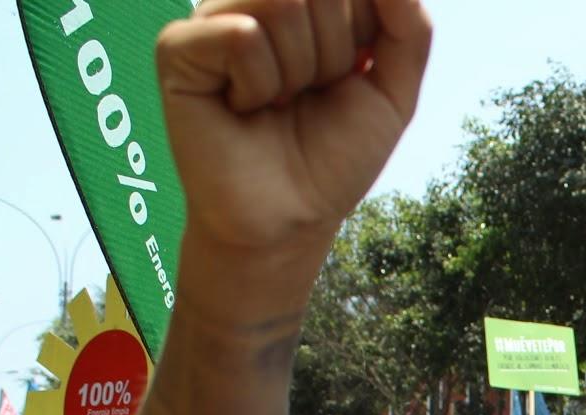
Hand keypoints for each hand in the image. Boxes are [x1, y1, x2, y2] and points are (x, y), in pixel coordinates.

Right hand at [156, 0, 433, 260]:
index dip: (361, 33)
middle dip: (333, 54)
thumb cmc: (333, 156)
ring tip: (275, 104)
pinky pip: (242, 36)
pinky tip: (242, 108)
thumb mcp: (393, 88)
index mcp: (301, 3)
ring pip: (282, 3)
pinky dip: (259, 84)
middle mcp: (253, 0)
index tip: (344, 76)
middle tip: (306, 96)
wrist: (290, 221)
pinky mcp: (178, 47)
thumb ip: (407, 25)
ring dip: (298, 72)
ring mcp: (212, 17)